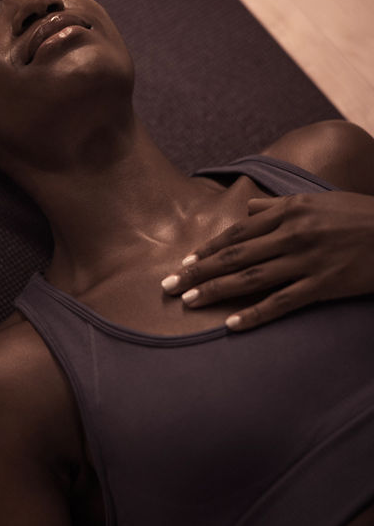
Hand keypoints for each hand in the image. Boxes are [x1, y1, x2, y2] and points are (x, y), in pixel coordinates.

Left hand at [161, 192, 373, 330]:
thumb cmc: (355, 215)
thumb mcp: (314, 200)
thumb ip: (275, 206)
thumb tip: (244, 210)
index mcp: (286, 212)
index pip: (236, 234)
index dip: (207, 250)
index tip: (183, 263)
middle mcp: (291, 235)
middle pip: (235, 256)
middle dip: (198, 272)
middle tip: (169, 286)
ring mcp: (306, 261)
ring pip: (251, 279)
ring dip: (216, 291)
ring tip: (189, 302)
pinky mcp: (323, 286)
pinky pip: (282, 303)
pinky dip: (255, 314)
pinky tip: (232, 324)